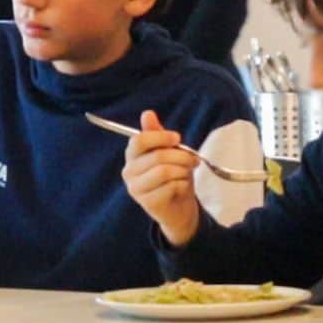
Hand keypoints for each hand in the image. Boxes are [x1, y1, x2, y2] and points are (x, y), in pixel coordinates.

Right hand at [121, 110, 202, 245]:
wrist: (179, 209)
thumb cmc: (173, 177)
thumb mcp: (167, 152)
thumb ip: (156, 134)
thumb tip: (147, 113)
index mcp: (132, 157)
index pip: (138, 141)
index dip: (160, 137)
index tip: (177, 138)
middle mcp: (129, 172)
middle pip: (157, 156)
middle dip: (181, 156)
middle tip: (194, 160)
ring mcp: (136, 189)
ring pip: (165, 171)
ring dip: (183, 171)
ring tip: (187, 174)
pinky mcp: (148, 202)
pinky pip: (171, 186)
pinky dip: (183, 185)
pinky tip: (182, 188)